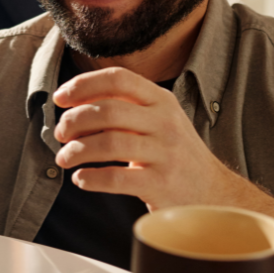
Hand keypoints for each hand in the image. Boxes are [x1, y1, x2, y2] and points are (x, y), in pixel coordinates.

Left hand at [52, 67, 239, 209]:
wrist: (213, 193)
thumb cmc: (172, 153)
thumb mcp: (156, 120)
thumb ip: (123, 106)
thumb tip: (71, 101)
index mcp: (161, 100)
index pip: (118, 79)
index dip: (83, 85)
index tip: (60, 98)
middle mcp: (166, 122)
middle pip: (108, 111)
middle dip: (74, 121)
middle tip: (60, 134)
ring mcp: (166, 153)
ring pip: (109, 143)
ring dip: (76, 151)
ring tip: (64, 159)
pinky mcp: (162, 184)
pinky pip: (117, 178)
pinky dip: (91, 178)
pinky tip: (81, 179)